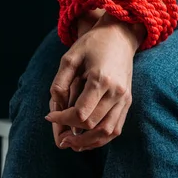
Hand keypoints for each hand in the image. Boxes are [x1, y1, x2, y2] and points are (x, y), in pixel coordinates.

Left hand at [46, 16, 142, 150]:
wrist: (119, 34)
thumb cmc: (93, 43)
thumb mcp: (70, 57)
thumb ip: (60, 82)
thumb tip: (56, 107)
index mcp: (101, 80)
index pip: (80, 114)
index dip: (62, 119)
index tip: (50, 115)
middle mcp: (116, 91)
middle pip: (92, 125)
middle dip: (72, 133)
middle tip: (58, 135)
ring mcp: (124, 97)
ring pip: (106, 132)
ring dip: (87, 143)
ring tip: (70, 143)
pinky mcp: (128, 100)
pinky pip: (116, 128)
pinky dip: (101, 138)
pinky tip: (87, 139)